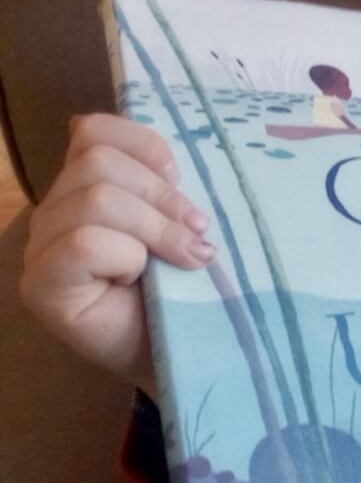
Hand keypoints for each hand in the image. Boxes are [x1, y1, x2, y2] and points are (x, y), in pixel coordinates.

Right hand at [18, 114, 213, 394]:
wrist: (185, 351)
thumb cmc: (185, 286)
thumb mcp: (180, 224)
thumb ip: (165, 188)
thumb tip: (167, 157)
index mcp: (83, 187)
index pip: (93, 131)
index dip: (144, 146)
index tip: (180, 179)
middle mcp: (52, 212)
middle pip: (98, 163)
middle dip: (162, 196)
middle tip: (199, 231)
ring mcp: (39, 249)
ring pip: (97, 200)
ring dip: (157, 228)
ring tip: (188, 257)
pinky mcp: (40, 286)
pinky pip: (85, 242)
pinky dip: (128, 256)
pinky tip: (141, 280)